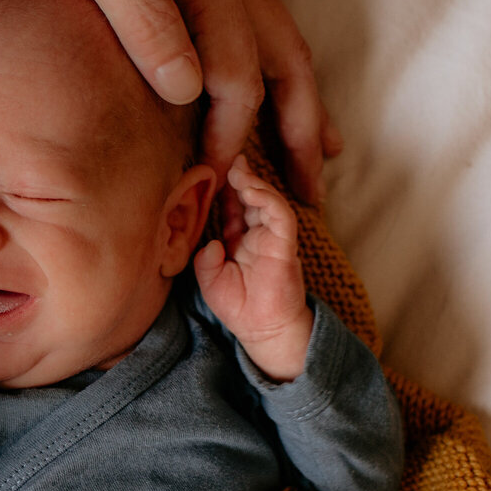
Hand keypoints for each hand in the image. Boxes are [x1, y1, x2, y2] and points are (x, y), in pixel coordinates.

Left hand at [193, 158, 312, 380]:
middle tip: (231, 158)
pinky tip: (252, 189)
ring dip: (254, 183)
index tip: (212, 171)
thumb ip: (205, 262)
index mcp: (240, 242)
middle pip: (251, 199)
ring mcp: (273, 239)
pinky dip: (267, 200)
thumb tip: (211, 243)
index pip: (233, 209)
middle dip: (241, 177)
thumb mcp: (211, 284)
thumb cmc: (240, 309)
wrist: (264, 333)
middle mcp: (258, 236)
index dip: (224, 191)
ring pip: (268, 201)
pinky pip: (281, 216)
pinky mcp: (285, 246)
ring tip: (239, 168)